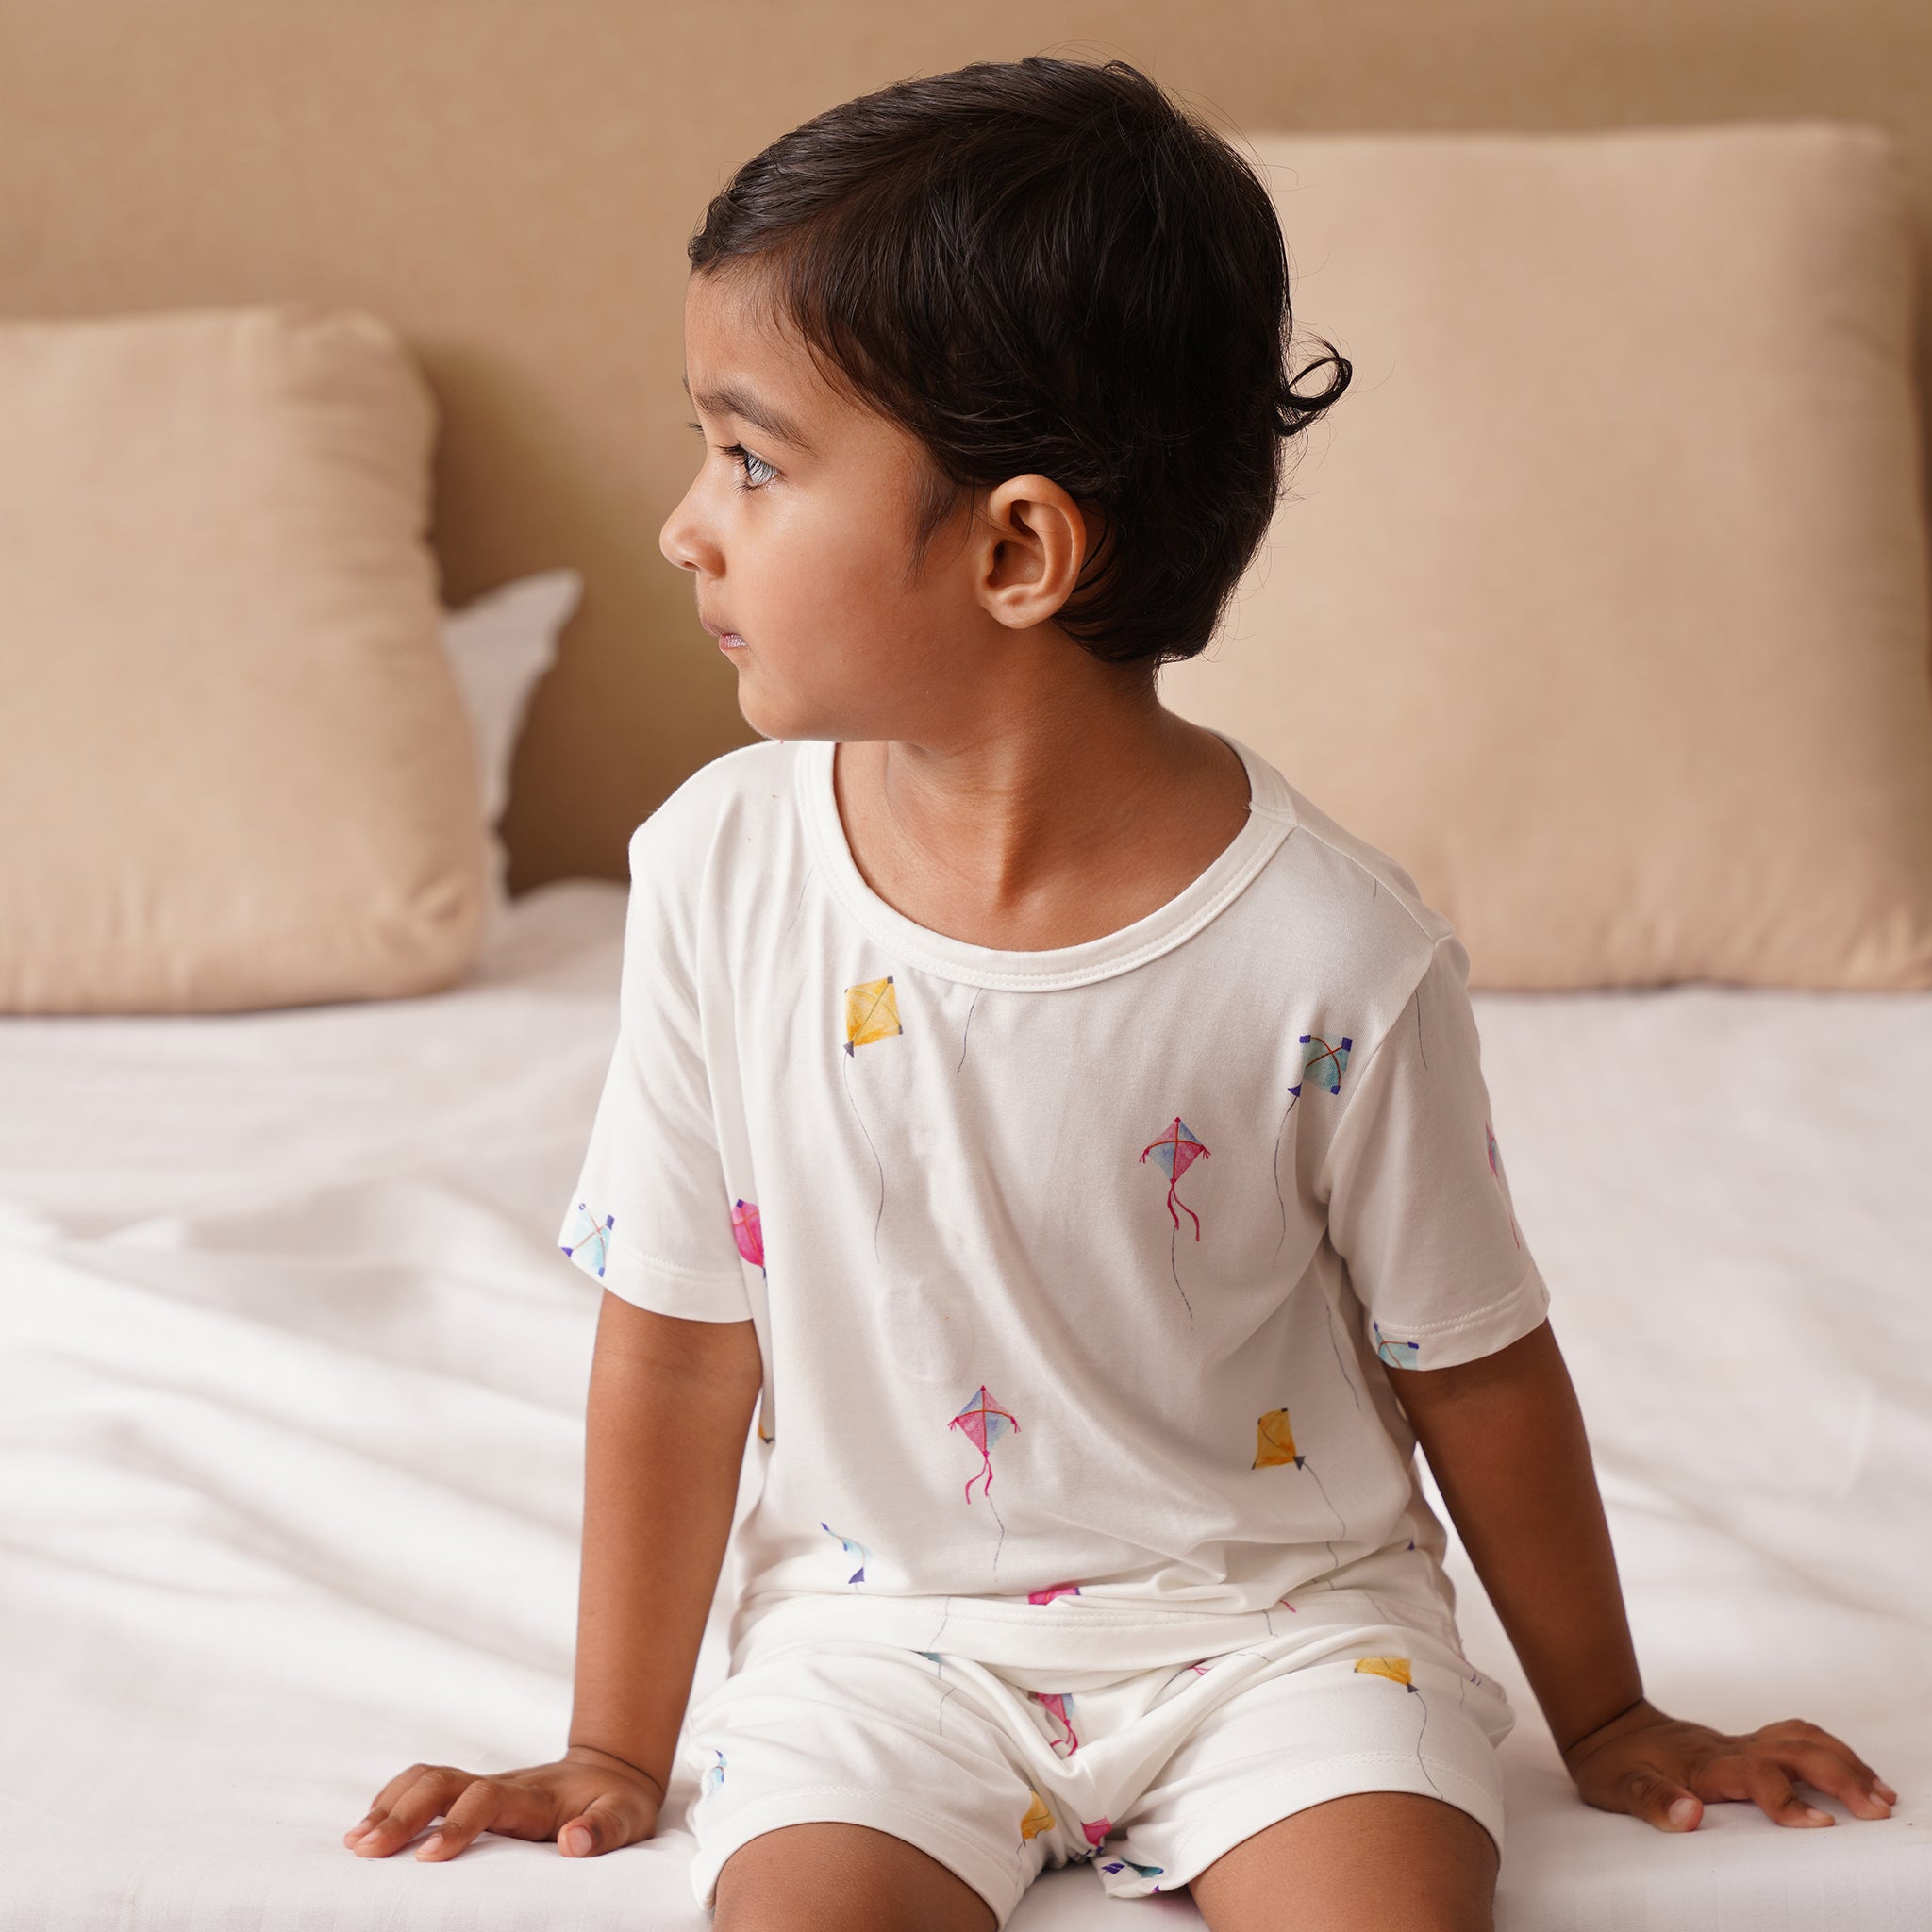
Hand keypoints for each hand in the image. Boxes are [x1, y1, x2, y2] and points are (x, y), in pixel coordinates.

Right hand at [342, 1743, 665, 1860]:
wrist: (611, 1772)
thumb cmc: (616, 1804)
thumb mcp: (626, 1819)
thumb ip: (604, 1829)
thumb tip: (573, 1842)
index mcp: (534, 1797)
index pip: (486, 1799)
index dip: (457, 1825)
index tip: (428, 1859)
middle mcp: (501, 1786)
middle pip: (443, 1782)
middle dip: (403, 1812)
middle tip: (365, 1849)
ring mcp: (484, 1787)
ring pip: (428, 1780)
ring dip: (390, 1804)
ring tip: (355, 1842)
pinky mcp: (472, 1795)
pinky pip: (427, 1788)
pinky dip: (393, 1801)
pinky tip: (368, 1829)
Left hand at [1561, 1697, 1898, 1831]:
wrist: (1607, 1725)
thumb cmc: (1613, 1762)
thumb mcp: (1618, 1787)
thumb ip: (1651, 1800)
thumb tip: (1688, 1816)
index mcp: (1705, 1765)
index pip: (1756, 1777)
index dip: (1788, 1800)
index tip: (1822, 1827)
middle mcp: (1729, 1749)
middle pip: (1794, 1751)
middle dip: (1840, 1777)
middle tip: (1878, 1809)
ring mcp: (1739, 1743)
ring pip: (1801, 1739)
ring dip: (1844, 1761)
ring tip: (1880, 1793)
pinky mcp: (1744, 1744)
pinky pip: (1795, 1738)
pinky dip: (1829, 1750)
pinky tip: (1848, 1769)